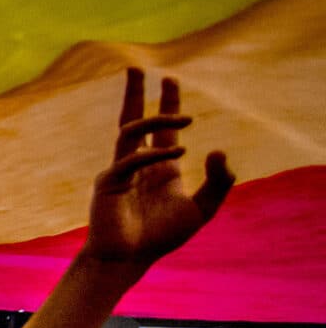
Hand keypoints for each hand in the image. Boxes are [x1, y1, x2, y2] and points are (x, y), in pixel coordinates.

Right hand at [82, 69, 233, 269]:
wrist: (128, 259)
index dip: (167, 104)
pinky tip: (174, 154)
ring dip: (155, 118)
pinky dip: (150, 155)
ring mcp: (119, 171)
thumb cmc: (160, 237)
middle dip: (136, 93)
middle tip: (139, 68)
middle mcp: (137, 163)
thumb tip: (217, 150)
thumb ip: (218, 182)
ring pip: (130, 132)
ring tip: (184, 117)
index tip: (170, 80)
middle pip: (134, 119)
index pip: (161, 129)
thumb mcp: (201, 209)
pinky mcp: (108, 183)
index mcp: (159, 167)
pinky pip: (129, 161)